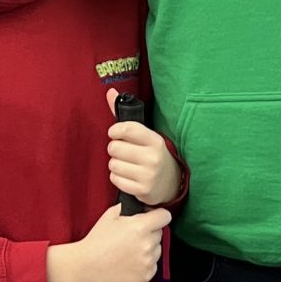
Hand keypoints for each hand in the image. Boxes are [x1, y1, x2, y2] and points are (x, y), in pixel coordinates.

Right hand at [48, 204, 172, 281]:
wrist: (86, 266)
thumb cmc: (96, 240)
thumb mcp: (110, 215)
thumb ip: (130, 208)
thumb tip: (142, 207)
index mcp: (141, 227)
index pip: (165, 216)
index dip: (158, 215)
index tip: (152, 218)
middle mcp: (147, 245)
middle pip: (160, 233)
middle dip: (150, 232)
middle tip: (132, 236)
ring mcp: (148, 262)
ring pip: (157, 250)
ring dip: (148, 248)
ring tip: (129, 251)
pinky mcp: (146, 276)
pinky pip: (153, 265)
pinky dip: (144, 264)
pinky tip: (129, 262)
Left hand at [105, 87, 182, 205]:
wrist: (171, 182)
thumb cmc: (152, 153)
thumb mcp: (145, 134)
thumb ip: (125, 114)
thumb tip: (110, 91)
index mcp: (155, 140)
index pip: (127, 128)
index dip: (115, 130)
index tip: (114, 133)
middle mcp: (153, 157)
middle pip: (115, 147)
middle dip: (115, 149)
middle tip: (124, 152)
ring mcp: (148, 175)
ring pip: (113, 164)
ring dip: (115, 164)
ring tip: (126, 165)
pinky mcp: (142, 190)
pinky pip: (115, 180)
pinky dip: (117, 178)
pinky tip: (127, 176)